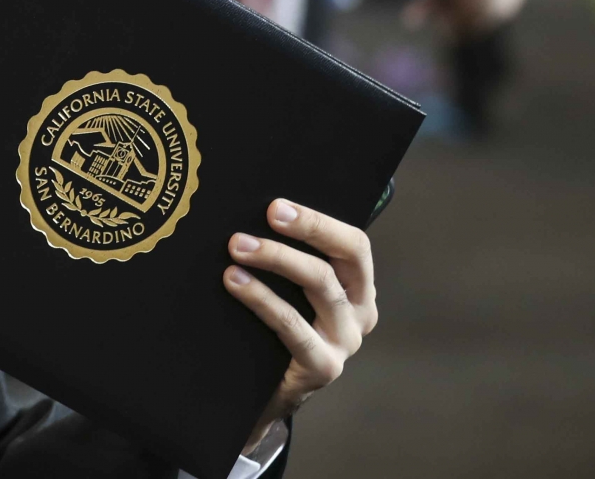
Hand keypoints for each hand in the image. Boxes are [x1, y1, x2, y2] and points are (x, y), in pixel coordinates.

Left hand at [225, 199, 376, 447]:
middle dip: (307, 229)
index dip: (318, 221)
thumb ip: (286, 257)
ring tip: (237, 247)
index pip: (354, 244)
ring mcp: (344, 341)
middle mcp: (360, 313)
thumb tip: (249, 209)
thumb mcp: (290, 290)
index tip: (277, 206)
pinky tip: (234, 282)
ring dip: (276, 259)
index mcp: (357, 287)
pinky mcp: (323, 366)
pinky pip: (293, 326)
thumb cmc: (276, 326)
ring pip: (319, 285)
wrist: (268, 389)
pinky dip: (261, 299)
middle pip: (342, 259)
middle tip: (267, 213)